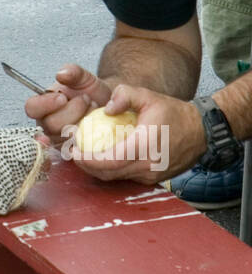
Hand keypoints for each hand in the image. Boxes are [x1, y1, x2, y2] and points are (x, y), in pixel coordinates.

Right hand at [24, 63, 111, 145]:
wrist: (110, 107)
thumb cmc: (91, 91)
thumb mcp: (83, 77)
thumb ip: (73, 71)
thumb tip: (61, 74)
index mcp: (44, 105)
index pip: (31, 107)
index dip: (45, 104)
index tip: (63, 97)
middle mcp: (48, 124)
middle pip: (50, 124)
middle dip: (72, 111)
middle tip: (87, 100)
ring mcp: (60, 140)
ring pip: (65, 137)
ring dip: (83, 122)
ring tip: (94, 111)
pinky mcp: (73, 153)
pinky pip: (76, 152)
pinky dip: (88, 140)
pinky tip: (96, 130)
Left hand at [67, 82, 205, 183]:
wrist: (200, 131)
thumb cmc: (174, 113)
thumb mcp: (149, 96)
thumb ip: (124, 95)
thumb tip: (106, 108)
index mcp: (145, 147)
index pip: (110, 161)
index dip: (88, 160)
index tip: (74, 152)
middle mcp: (148, 166)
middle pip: (109, 174)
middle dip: (87, 166)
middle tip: (73, 153)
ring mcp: (151, 176)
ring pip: (117, 178)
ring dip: (98, 169)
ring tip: (85, 155)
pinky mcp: (153, 178)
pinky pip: (126, 177)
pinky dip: (112, 170)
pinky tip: (103, 157)